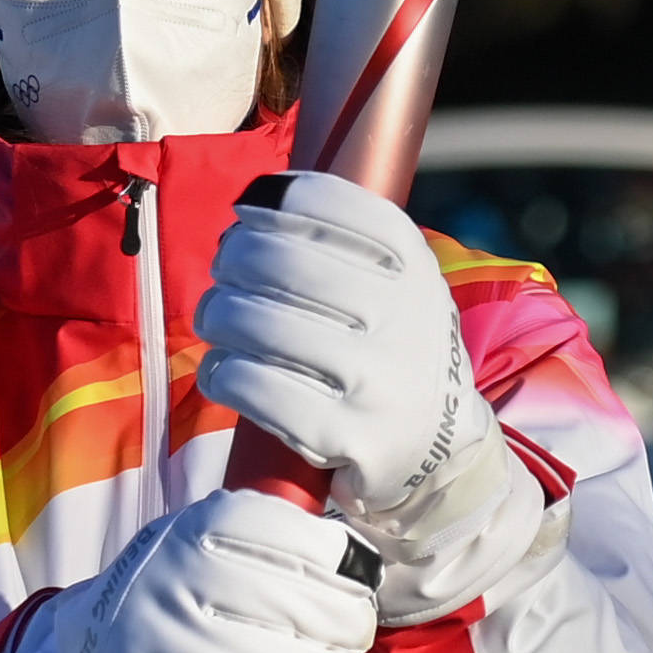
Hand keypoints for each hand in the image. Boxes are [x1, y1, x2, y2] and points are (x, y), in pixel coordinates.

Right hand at [17, 486, 376, 652]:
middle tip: (347, 638)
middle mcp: (190, 574)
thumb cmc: (186, 590)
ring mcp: (178, 643)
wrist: (95, 651)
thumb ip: (280, 533)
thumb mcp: (215, 535)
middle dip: (354, 632)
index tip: (354, 586)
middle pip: (328, 615)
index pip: (320, 546)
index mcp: (210, 522)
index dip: (353, 574)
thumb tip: (364, 563)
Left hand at [196, 172, 501, 521]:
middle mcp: (402, 314)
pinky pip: (256, 387)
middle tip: (223, 272)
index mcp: (412, 264)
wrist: (438, 450)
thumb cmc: (392, 349)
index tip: (247, 218)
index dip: (270, 204)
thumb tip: (258, 202)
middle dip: (232, 259)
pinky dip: (221, 372)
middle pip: (281, 260)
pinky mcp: (349, 435)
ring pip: (258, 323)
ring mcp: (378, 377)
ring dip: (216, 315)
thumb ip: (346, 239)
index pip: (328, 205)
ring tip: (214, 321)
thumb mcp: (397, 283)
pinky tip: (220, 371)